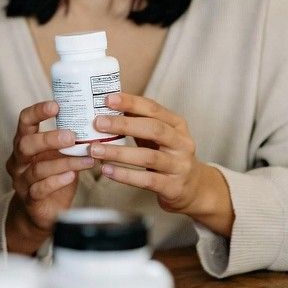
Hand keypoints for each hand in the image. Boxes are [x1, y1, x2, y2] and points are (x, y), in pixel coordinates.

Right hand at [5, 100, 95, 253]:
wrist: (39, 211)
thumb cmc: (52, 175)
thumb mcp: (58, 154)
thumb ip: (69, 140)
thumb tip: (100, 118)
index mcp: (24, 143)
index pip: (24, 121)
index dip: (37, 112)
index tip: (56, 105)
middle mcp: (19, 160)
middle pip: (26, 144)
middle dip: (48, 138)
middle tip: (71, 136)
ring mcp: (22, 180)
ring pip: (37, 169)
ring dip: (64, 162)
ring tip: (87, 158)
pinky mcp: (30, 199)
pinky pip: (40, 189)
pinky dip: (57, 181)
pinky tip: (72, 176)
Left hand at [90, 93, 232, 236]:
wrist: (193, 188)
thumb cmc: (166, 155)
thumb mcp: (158, 136)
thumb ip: (137, 122)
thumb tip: (105, 107)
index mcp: (177, 125)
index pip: (153, 109)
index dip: (131, 102)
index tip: (107, 99)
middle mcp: (181, 143)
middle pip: (153, 129)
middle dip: (124, 125)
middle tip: (98, 123)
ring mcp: (179, 166)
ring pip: (148, 157)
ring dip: (119, 153)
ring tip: (95, 150)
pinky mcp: (173, 187)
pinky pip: (147, 180)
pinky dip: (125, 175)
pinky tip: (107, 171)